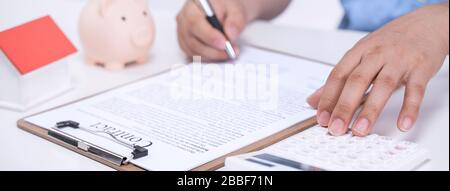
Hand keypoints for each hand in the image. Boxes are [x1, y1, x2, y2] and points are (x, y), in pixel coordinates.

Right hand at [176, 0, 255, 60]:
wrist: (223, 10)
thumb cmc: (226, 7)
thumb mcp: (235, 9)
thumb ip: (235, 21)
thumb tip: (231, 35)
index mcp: (192, 7)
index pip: (195, 23)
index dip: (209, 36)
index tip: (224, 43)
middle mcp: (183, 20)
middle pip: (192, 41)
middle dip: (213, 50)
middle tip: (230, 52)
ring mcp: (183, 33)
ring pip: (193, 51)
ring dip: (212, 56)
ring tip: (228, 53)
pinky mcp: (186, 44)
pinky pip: (194, 55)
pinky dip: (208, 58)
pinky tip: (219, 54)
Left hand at [307, 3, 448, 136]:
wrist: (426, 25)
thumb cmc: (390, 42)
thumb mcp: (361, 55)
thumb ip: (339, 79)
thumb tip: (314, 100)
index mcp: (359, 52)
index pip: (338, 75)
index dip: (328, 98)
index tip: (322, 118)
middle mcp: (377, 54)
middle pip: (357, 81)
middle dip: (344, 106)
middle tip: (336, 128)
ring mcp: (399, 60)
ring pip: (383, 86)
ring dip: (370, 110)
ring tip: (360, 130)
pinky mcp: (421, 68)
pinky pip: (415, 90)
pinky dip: (409, 108)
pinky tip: (402, 124)